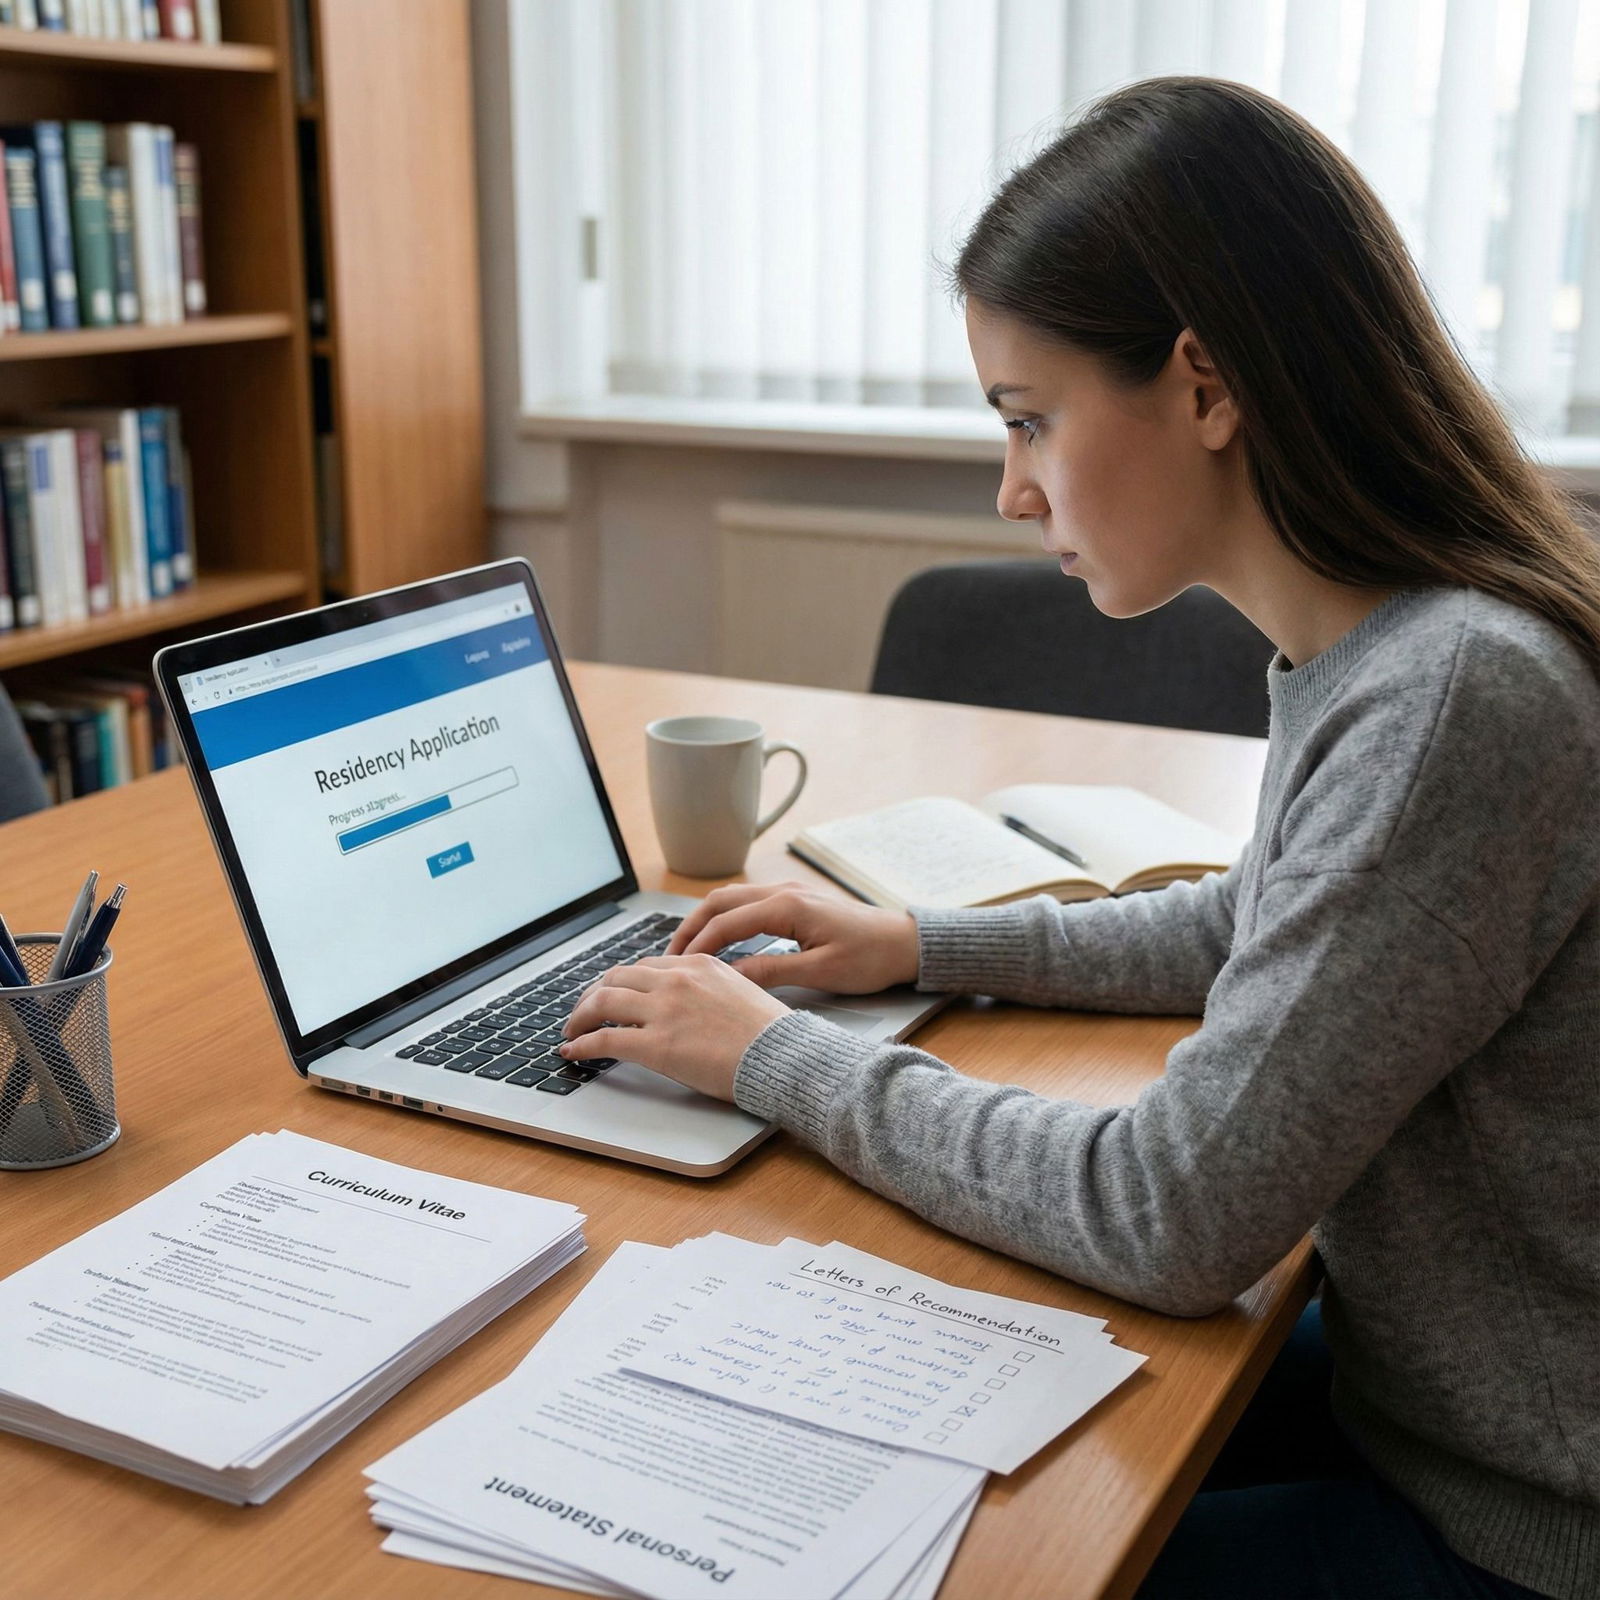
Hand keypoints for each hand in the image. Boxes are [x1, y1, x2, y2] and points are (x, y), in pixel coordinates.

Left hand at [559, 955, 788, 1100]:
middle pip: (616, 977)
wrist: (784, 1056)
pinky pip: (604, 1040)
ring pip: (602, 1001)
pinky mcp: (657, 1045)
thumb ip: (711, 989)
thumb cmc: (772, 1034)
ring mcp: (664, 1011)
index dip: (622, 982)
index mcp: (698, 964)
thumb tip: (694, 1005)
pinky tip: (574, 1051)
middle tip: (586, 1011)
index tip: (613, 995)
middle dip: (594, 995)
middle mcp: (676, 980)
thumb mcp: (742, 991)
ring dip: (580, 1016)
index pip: (645, 966)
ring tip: (573, 1030)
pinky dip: (582, 1043)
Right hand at [665, 881, 920, 994]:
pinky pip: (748, 902)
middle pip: (719, 902)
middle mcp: (783, 891)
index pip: (726, 923)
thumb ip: (771, 971)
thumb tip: (729, 978)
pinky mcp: (796, 900)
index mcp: (787, 906)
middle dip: (690, 928)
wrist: (905, 943)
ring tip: (687, 951)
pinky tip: (720, 940)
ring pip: (732, 898)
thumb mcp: (820, 972)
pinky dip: (725, 918)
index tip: (677, 968)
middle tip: (669, 958)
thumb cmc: (870, 958)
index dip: (698, 946)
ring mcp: (789, 892)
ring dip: (705, 921)